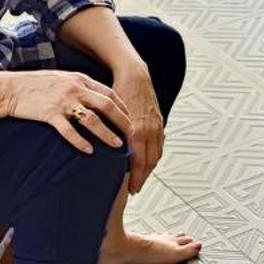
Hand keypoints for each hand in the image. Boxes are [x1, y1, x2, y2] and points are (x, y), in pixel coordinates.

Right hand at [5, 69, 135, 152]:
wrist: (10, 89)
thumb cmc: (36, 85)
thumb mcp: (62, 79)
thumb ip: (80, 86)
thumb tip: (98, 97)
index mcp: (80, 80)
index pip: (110, 94)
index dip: (124, 108)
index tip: (132, 120)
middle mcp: (75, 89)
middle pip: (107, 106)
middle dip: (123, 121)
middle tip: (133, 135)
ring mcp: (62, 101)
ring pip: (91, 119)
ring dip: (106, 133)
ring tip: (117, 146)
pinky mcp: (49, 114)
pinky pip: (68, 130)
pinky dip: (80, 141)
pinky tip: (89, 150)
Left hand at [110, 61, 164, 186]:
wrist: (135, 75)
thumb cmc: (120, 91)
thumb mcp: (111, 114)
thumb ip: (112, 133)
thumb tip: (103, 153)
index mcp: (139, 131)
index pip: (140, 162)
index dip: (136, 177)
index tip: (131, 189)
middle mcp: (151, 130)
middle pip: (150, 162)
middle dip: (143, 177)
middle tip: (135, 188)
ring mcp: (157, 126)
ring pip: (157, 154)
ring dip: (150, 168)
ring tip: (141, 178)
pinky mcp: (160, 122)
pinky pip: (160, 144)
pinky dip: (155, 155)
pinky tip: (149, 159)